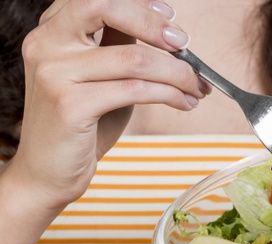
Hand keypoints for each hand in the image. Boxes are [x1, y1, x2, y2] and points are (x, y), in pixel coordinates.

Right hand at [14, 0, 208, 209]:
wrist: (48, 172)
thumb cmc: (82, 125)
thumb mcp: (101, 78)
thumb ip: (121, 49)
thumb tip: (170, 33)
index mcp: (53, 30)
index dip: (140, 5)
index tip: (171, 18)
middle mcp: (47, 43)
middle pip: (108, 8)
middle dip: (156, 26)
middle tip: (185, 45)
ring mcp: (55, 73)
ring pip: (135, 58)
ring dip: (178, 73)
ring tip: (197, 88)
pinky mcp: (70, 105)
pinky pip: (136, 90)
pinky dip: (170, 95)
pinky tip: (184, 103)